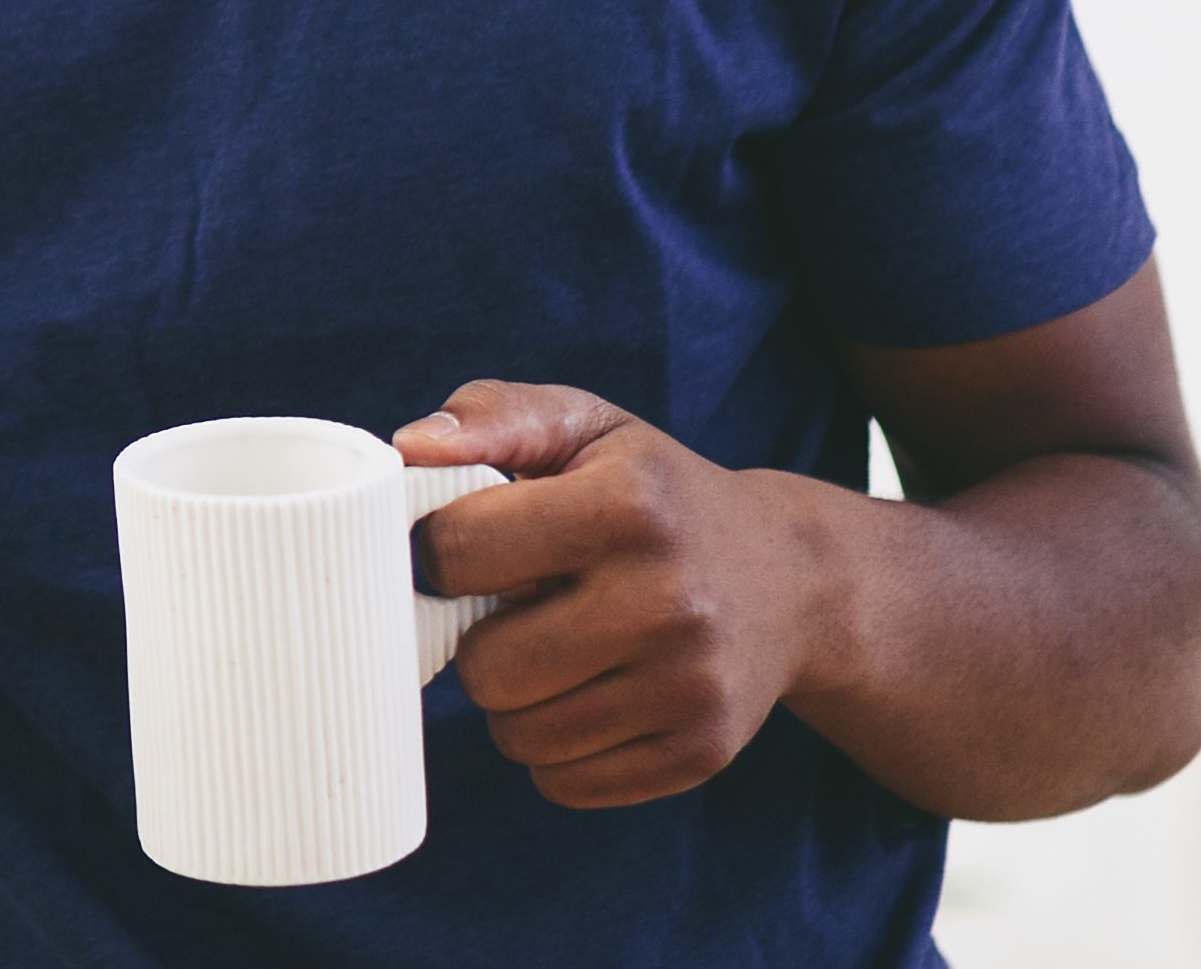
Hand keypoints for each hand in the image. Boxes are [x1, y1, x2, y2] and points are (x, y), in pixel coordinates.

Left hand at [399, 381, 839, 809]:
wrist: (793, 578)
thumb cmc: (657, 495)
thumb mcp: (587, 427)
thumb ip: (491, 416)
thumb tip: (407, 446)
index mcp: (628, 505)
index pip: (460, 552)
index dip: (441, 552)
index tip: (468, 548)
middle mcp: (668, 599)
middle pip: (485, 667)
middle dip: (478, 640)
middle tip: (518, 610)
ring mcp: (690, 685)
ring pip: (518, 736)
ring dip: (514, 701)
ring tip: (555, 652)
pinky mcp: (700, 751)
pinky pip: (564, 785)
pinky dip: (556, 751)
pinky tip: (590, 696)